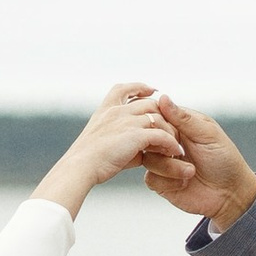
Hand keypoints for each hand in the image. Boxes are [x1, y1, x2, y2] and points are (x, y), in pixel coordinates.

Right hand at [37, 83, 187, 212]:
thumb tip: (139, 148)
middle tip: (174, 128)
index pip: (122, 89)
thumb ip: (121, 139)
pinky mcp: (134, 135)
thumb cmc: (87, 162)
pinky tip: (175, 152)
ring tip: (177, 144)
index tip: (152, 89)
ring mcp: (126, 121)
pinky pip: (161, 135)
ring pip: (158, 118)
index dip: (138, 87)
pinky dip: (170, 143)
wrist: (79, 168)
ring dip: (170, 131)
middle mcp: (116, 111)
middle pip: (149, 103)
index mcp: (105, 110)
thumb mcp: (101, 144)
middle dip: (163, 114)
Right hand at [143, 99, 255, 231]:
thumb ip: (184, 118)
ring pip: (147, 159)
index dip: (157, 124)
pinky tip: (184, 183)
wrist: (230, 194)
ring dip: (170, 167)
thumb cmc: (224, 160)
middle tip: (181, 153)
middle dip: (163, 147)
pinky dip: (169, 182)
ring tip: (191, 172)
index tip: (173, 135)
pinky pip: (150, 178)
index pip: (155, 115)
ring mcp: (163, 162)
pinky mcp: (161, 182)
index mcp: (179, 125)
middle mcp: (168, 142)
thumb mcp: (207, 135)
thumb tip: (163, 97)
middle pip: (146, 137)